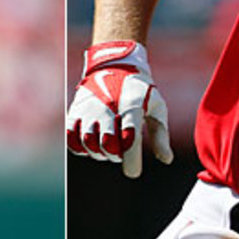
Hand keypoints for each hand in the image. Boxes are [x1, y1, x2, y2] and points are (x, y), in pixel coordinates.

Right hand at [66, 41, 172, 177]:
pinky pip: (71, 138)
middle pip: (106, 144)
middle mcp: (108, 107)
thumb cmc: (140, 92)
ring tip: (107, 145)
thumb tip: (166, 160)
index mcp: (131, 106)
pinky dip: (81, 147)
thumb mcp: (156, 108)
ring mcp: (89, 109)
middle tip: (121, 151)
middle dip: (115, 155)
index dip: (131, 160)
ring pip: (88, 143)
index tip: (133, 172)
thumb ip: (161, 135)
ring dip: (99, 152)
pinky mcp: (75, 111)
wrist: (114, 65)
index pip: (130, 138)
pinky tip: (92, 142)